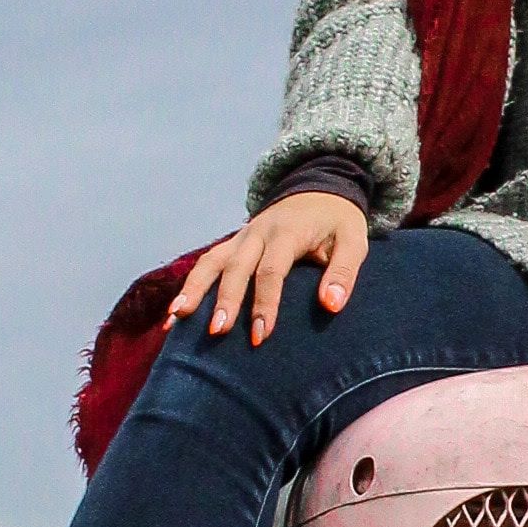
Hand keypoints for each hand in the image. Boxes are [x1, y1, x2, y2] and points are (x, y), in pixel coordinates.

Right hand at [170, 190, 370, 343]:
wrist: (319, 191)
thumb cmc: (338, 223)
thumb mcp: (353, 240)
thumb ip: (343, 272)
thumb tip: (331, 305)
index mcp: (286, 232)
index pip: (271, 270)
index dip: (264, 303)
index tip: (260, 335)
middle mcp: (257, 233)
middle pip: (235, 267)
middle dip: (225, 300)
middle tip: (217, 332)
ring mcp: (241, 237)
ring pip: (211, 262)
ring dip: (193, 290)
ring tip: (176, 319)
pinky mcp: (232, 244)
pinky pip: (206, 264)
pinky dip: (189, 286)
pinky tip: (174, 313)